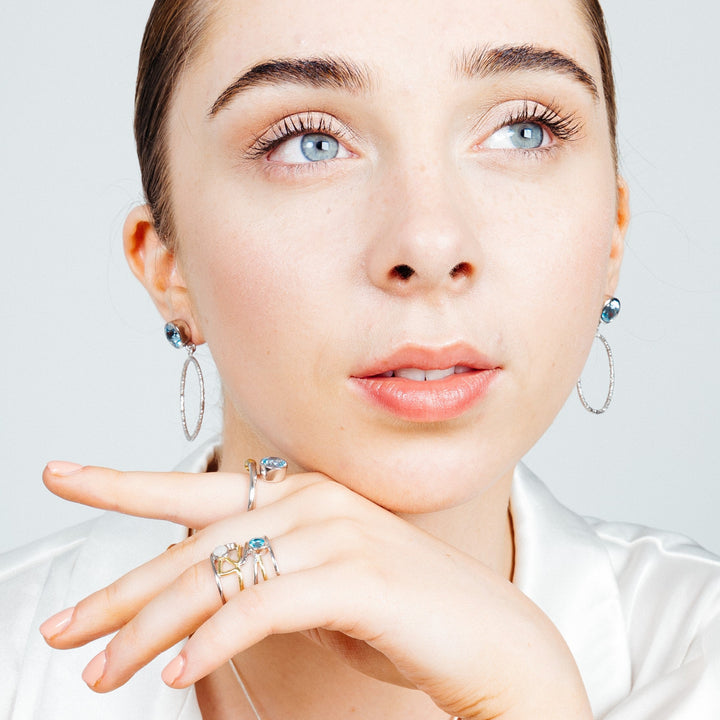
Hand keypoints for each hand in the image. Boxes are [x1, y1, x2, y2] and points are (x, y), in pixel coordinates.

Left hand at [40, 463, 591, 718]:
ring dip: (150, 630)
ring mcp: (334, 534)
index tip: (63, 473)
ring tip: (103, 672)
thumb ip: (263, 577)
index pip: (197, 491)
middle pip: (192, 544)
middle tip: (63, 627)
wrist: (491, 639)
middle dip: (119, 588)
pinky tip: (177, 674)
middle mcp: (311, 502)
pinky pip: (260, 606)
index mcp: (301, 496)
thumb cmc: (403, 615)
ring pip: (215, 576)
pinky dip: (211, 641)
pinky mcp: (355, 577)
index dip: (124, 483)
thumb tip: (196, 594)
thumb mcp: (317, 589)